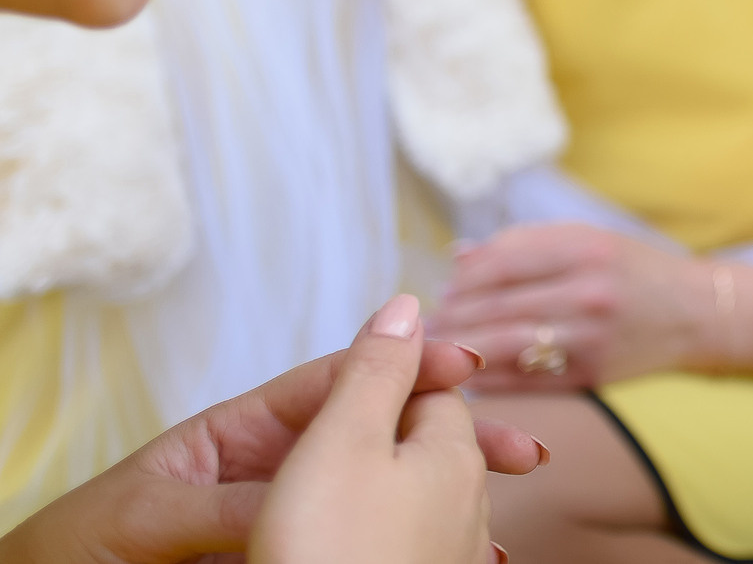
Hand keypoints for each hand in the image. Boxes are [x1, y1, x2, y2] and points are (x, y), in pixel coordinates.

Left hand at [0, 295, 539, 563]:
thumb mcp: (149, 516)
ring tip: (500, 525)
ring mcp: (286, 523)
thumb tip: (303, 490)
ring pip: (381, 502)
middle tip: (521, 451)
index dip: (406, 369)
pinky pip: (357, 554)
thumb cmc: (76, 549)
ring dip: (446, 508)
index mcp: (244, 435)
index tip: (465, 363)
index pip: (339, 389)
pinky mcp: (290, 561)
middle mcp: (276, 472)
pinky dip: (410, 556)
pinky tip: (455, 563)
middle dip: (454, 443)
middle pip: (381, 443)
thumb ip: (228, 499)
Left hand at [427, 224, 712, 391]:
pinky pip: (522, 381)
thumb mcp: (591, 238)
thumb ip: (526, 243)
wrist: (696, 313)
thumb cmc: (636, 270)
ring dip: (459, 348)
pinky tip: (465, 374)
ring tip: (435, 348)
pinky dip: (486, 379)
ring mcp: (587, 339)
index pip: (501, 262)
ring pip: (501, 346)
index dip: (461, 277)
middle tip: (423, 325)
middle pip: (495, 306)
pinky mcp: (588, 376)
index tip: (441, 288)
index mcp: (585, 250)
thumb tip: (460, 257)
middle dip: (451, 316)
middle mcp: (586, 293)